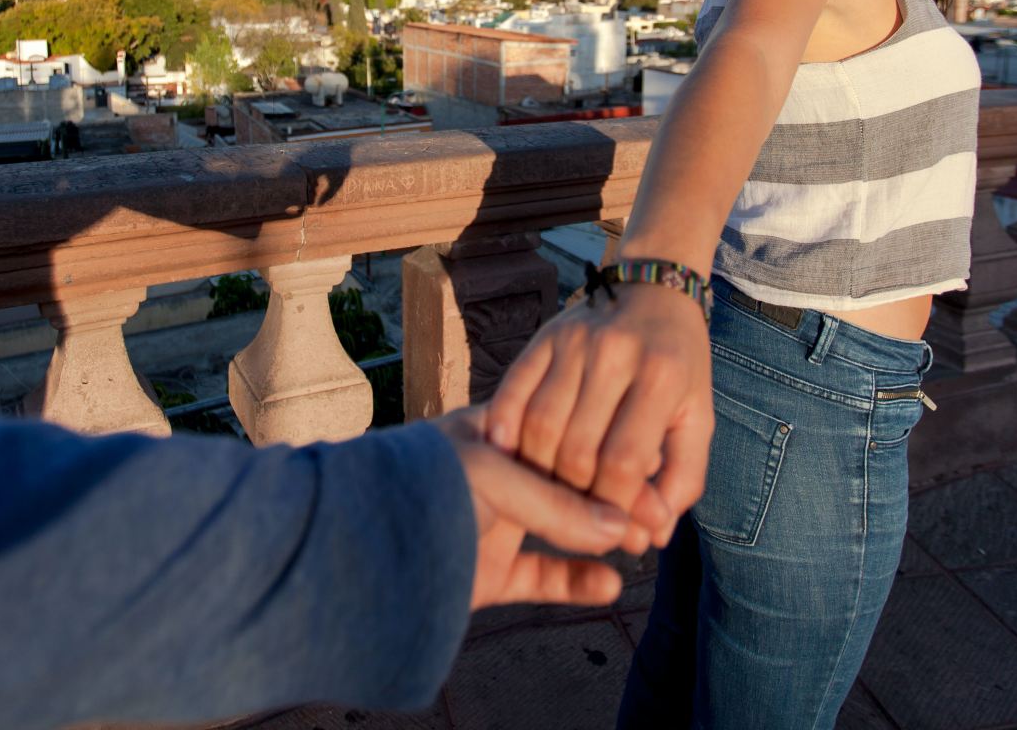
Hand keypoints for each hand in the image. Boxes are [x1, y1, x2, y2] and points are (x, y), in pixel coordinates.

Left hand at [434, 408, 644, 609]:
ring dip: (604, 536)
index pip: (563, 431)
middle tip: (658, 516)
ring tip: (641, 545)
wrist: (358, 555)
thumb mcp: (488, 474)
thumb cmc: (417, 492)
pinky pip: (541, 576)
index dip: (606, 446)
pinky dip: (575, 581)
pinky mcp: (487, 573)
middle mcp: (495, 474)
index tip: (651, 465)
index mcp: (490, 431)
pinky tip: (609, 585)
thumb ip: (553, 500)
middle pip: (570, 480)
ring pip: (562, 527)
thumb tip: (618, 526)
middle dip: (615, 497)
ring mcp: (492, 523)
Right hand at [484, 284, 713, 545]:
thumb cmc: (679, 365)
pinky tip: (511, 455)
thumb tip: (653, 535)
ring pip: (540, 427)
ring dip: (540, 472)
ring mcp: (573, 342)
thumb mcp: (697, 418)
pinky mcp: (542, 336)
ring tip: (550, 493)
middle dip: (576, 497)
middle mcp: (614, 355)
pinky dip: (505, 429)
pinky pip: (512, 392)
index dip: (613, 508)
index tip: (611, 529)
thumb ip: (683, 479)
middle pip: (577, 450)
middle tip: (578, 516)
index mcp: (661, 376)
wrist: (654, 289)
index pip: (624, 461)